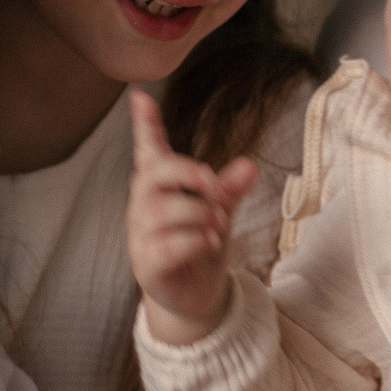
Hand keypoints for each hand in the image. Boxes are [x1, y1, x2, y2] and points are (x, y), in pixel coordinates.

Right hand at [126, 87, 259, 342]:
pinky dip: (194, 241)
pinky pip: (167, 245)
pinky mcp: (147, 263)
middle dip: (187, 172)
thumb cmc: (202, 243)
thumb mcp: (221, 210)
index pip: (148, 150)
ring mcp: (141, 235)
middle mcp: (143, 207)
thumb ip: (230, 188)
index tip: (141, 96)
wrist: (196, 294)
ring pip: (163, 210)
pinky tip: (209, 242)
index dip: (145, 124)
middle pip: (152, 173)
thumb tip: (249, 165)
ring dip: (199, 213)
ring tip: (219, 224)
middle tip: (214, 184)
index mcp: (159, 187)